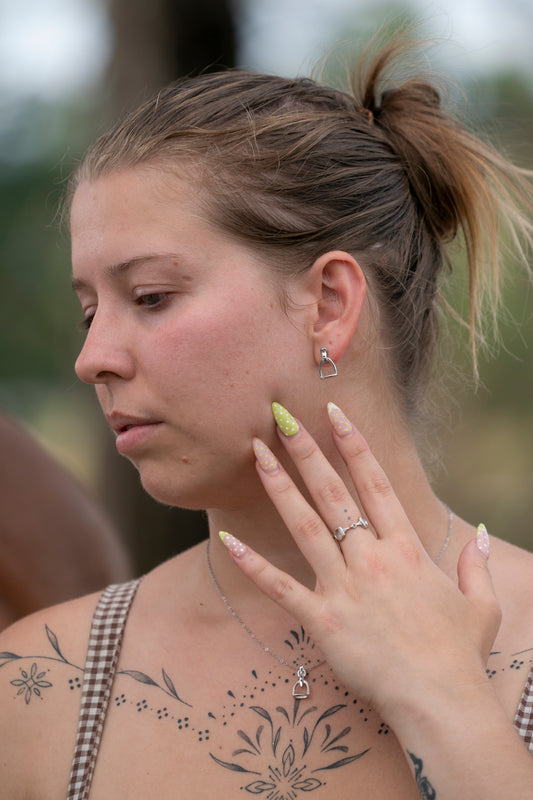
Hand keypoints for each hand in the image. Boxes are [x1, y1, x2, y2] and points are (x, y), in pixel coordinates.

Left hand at [219, 402, 500, 724]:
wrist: (441, 701)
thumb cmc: (460, 655)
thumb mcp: (482, 605)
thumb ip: (477, 565)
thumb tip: (478, 533)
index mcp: (407, 550)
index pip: (377, 483)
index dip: (354, 444)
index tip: (335, 413)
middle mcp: (372, 559)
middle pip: (334, 494)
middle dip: (307, 452)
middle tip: (281, 418)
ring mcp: (345, 587)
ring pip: (305, 526)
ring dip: (280, 488)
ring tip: (257, 455)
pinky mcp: (323, 620)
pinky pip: (281, 588)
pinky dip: (253, 565)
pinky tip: (229, 540)